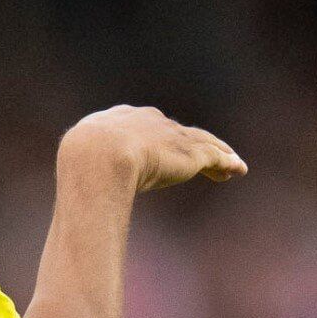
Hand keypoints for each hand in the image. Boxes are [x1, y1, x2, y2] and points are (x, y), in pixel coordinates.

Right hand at [60, 105, 247, 192]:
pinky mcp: (191, 152)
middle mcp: (149, 121)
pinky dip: (228, 162)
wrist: (99, 157)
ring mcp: (171, 135)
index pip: (143, 124)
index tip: (160, 145)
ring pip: (200, 142)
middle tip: (199, 154)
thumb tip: (78, 198)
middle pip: (176, 131)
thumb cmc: (82, 165)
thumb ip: (86, 173)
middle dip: (188, 142)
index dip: (154, 136)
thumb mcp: (79, 164)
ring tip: (230, 163)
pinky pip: (215, 156)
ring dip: (216, 152)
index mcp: (118, 118)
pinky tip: (238, 169)